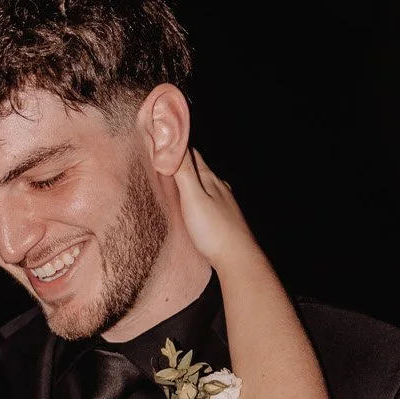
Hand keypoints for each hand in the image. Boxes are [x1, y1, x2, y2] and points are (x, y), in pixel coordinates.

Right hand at [170, 151, 250, 268]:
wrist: (237, 258)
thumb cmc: (214, 230)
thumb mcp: (193, 198)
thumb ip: (184, 172)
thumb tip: (173, 145)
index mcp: (210, 179)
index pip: (192, 153)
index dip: (177, 146)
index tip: (162, 140)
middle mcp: (219, 187)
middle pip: (198, 168)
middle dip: (182, 161)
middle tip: (163, 158)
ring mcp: (224, 202)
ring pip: (204, 183)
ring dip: (189, 179)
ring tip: (174, 180)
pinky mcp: (224, 218)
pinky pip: (207, 198)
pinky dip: (196, 195)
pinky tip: (192, 203)